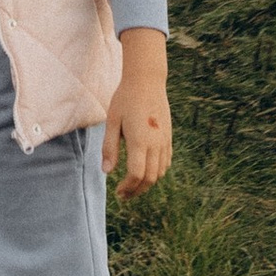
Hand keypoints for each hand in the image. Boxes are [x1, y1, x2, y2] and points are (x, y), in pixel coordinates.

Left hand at [104, 31, 171, 199]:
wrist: (147, 81)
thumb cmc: (125, 99)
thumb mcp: (112, 122)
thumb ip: (109, 148)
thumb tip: (107, 172)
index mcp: (139, 141)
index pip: (136, 174)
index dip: (127, 188)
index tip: (118, 191)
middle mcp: (155, 143)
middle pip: (150, 178)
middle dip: (137, 190)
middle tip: (124, 194)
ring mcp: (164, 141)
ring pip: (160, 172)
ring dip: (147, 183)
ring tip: (133, 184)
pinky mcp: (168, 137)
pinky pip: (166, 162)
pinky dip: (157, 172)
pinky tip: (146, 170)